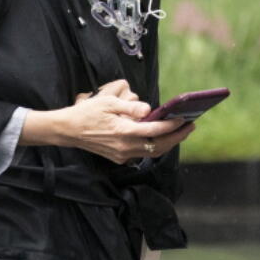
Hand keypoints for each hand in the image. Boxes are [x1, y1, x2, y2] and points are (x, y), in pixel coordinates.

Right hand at [23, 79, 194, 163]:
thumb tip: (149, 109)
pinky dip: (154, 145)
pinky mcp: (119, 157)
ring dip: (168, 142)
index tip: (184, 118)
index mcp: (124, 131)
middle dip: (177, 136)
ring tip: (180, 131)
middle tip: (191, 126)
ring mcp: (122, 154)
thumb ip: (130, 107)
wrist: (68, 130)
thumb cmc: (87, 112)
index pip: (155, 130)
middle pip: (159, 145)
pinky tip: (160, 135)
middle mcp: (125, 147)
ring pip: (152, 151)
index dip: (172, 125)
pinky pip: (142, 152)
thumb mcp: (108, 102)